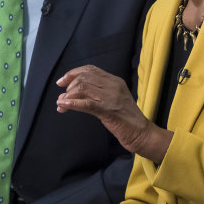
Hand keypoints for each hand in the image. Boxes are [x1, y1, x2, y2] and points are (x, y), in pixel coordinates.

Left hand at [56, 65, 171, 162]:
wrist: (142, 133)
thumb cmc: (126, 119)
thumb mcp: (114, 99)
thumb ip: (99, 93)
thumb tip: (73, 93)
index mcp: (115, 81)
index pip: (90, 69)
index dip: (73, 73)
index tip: (62, 82)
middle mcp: (113, 86)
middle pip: (84, 77)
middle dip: (68, 86)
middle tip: (61, 98)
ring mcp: (111, 98)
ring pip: (82, 89)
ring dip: (67, 97)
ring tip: (61, 105)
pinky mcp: (108, 111)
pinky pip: (86, 104)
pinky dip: (71, 104)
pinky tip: (63, 106)